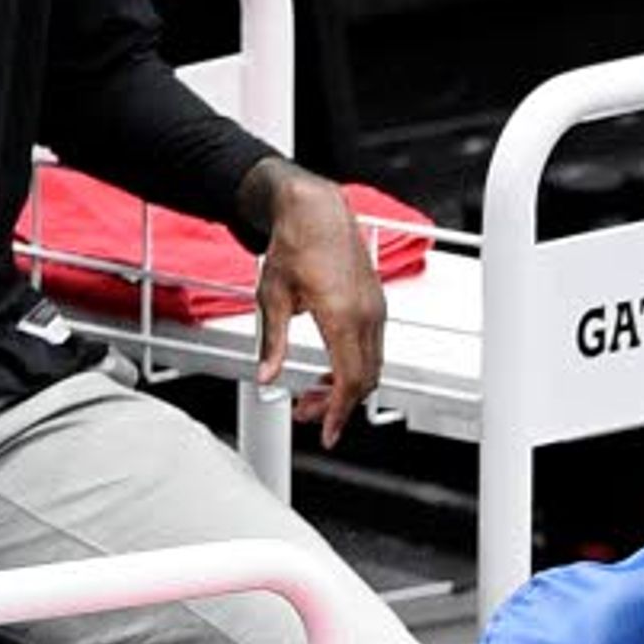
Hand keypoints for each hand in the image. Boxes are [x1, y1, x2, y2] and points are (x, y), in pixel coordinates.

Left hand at [245, 160, 387, 446]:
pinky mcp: (376, 306)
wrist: (316, 211)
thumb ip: (273, 343)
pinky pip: (373, 349)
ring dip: (345, 386)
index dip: (338, 412)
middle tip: (306, 412)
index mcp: (342, 316)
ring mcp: (376, 311)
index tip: (327, 432)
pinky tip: (331, 368)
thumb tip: (267, 375)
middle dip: (336, 403)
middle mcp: (367, 316)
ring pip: (371, 367)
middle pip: (363, 380)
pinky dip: (354, 366)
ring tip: (314, 391)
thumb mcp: (272, 297)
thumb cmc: (295, 244)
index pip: (349, 381)